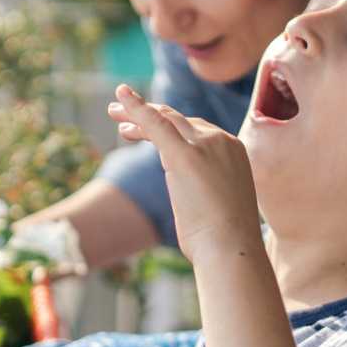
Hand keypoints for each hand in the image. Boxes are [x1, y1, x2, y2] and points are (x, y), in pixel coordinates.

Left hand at [107, 85, 261, 266]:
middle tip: (120, 112)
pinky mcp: (185, 155)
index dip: (168, 125)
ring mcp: (205, 146)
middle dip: (148, 114)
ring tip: (113, 112)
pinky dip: (137, 108)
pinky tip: (121, 97)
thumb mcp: (220, 206)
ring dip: (136, 112)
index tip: (146, 128)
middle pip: (178, 119)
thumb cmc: (226, 241)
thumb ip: (207, 191)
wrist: (232, 250)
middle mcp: (221, 141)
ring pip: (165, 118)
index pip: (196, 130)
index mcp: (233, 150)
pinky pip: (156, 123)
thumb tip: (194, 203)